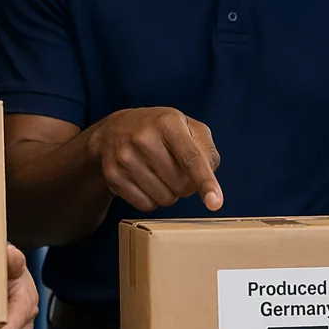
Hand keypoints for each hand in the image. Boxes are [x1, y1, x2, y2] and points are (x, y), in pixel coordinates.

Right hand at [87, 107, 222, 212]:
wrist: (114, 130)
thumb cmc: (159, 130)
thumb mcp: (187, 127)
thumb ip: (206, 150)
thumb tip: (208, 177)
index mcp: (167, 123)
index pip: (191, 158)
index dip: (205, 182)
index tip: (215, 203)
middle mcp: (143, 138)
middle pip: (181, 185)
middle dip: (186, 184)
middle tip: (176, 168)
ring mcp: (125, 158)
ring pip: (165, 199)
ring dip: (169, 192)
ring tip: (159, 172)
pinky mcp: (113, 176)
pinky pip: (146, 205)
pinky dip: (152, 199)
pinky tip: (145, 180)